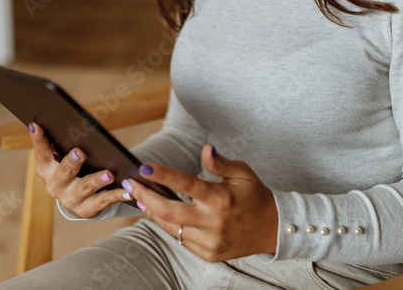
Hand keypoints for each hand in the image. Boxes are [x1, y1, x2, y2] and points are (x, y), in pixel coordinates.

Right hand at [29, 122, 127, 217]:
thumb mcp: (63, 156)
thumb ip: (63, 142)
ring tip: (109, 174)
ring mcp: (70, 199)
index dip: (38, 139)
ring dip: (97, 180)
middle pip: (63, 172)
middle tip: (80, 152)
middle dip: (72, 162)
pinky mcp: (86, 209)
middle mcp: (55, 185)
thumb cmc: (72, 168)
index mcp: (46, 168)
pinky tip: (127, 190)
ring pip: (85, 187)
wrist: (78, 200)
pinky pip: (103, 201)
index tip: (37, 125)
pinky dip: (116, 195)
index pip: (41, 152)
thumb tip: (69, 120)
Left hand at [125, 144, 278, 261]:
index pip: (185, 184)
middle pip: (168, 211)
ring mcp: (209, 240)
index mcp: (220, 198)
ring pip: (171, 227)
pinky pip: (181, 239)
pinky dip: (169, 225)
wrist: (272, 229)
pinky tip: (161, 213)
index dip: (162, 175)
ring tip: (140, 197)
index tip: (143, 167)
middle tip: (131, 184)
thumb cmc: (255, 196)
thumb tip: (206, 148)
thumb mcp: (242, 173)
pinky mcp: (207, 253)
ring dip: (152, 211)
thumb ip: (221, 162)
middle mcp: (213, 222)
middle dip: (145, 196)